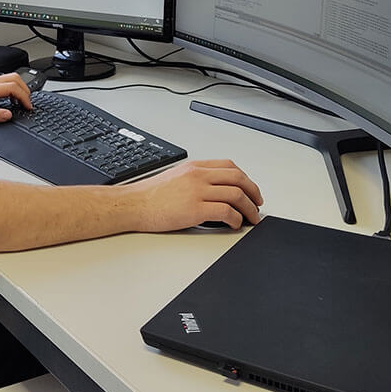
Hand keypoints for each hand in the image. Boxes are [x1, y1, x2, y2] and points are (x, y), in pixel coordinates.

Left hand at [0, 73, 33, 126]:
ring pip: (12, 77)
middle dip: (25, 90)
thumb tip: (8, 115)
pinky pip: (7, 81)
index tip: (28, 106)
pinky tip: (13, 99)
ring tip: (22, 102)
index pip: (13, 87)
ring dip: (21, 88)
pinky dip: (15, 88)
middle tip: (28, 103)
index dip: (24, 97)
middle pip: (15, 78)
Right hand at [126, 159, 262, 231]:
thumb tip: (214, 190)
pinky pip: (226, 212)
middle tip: (257, 205)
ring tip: (251, 218)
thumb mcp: (175, 177)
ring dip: (249, 209)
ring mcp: (197, 192)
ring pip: (236, 195)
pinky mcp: (195, 209)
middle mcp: (198, 176)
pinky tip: (234, 225)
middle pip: (238, 179)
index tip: (251, 191)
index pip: (229, 167)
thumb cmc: (150, 195)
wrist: (133, 204)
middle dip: (254, 193)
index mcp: (194, 167)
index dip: (246, 179)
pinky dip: (236, 219)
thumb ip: (195, 179)